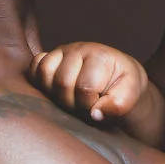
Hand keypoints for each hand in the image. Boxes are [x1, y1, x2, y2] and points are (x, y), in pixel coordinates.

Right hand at [28, 42, 145, 121]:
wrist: (118, 77)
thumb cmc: (123, 87)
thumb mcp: (130, 96)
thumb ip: (118, 105)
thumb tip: (95, 114)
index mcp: (100, 56)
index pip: (84, 87)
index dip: (89, 105)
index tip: (98, 107)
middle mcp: (78, 49)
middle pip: (62, 82)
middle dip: (72, 103)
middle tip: (83, 106)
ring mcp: (62, 52)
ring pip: (44, 73)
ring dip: (55, 93)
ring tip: (70, 100)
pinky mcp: (49, 58)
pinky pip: (34, 67)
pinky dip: (40, 82)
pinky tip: (55, 91)